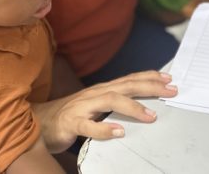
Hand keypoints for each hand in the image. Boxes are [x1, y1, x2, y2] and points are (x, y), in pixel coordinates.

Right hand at [33, 71, 177, 152]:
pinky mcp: (70, 123)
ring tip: (151, 116)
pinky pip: (87, 126)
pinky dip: (103, 129)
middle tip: (171, 91)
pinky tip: (118, 132)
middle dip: (149, 87)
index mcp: (101, 90)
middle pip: (125, 86)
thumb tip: (141, 106)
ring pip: (110, 101)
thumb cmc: (70, 116)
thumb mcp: (96, 108)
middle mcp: (94, 94)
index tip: (169, 79)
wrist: (37, 122)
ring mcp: (82, 107)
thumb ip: (114, 105)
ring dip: (132, 107)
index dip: (149, 77)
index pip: (129, 79)